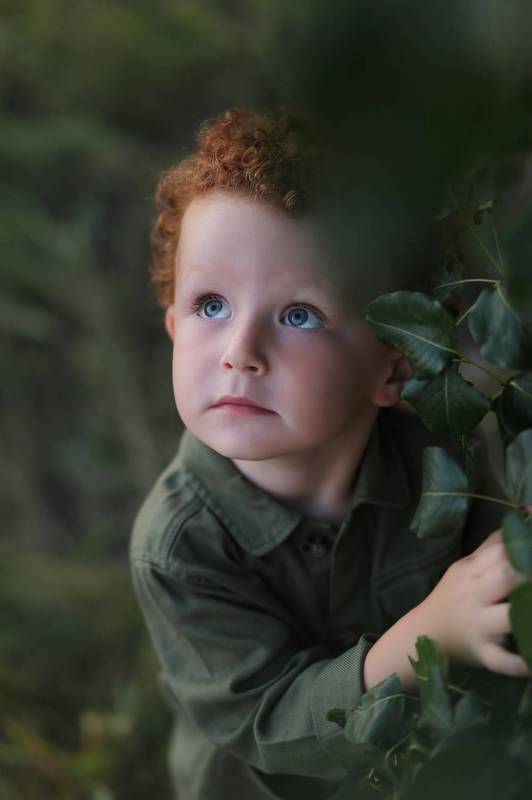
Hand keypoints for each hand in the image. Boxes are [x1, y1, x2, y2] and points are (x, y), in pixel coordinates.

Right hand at [420, 529, 531, 676]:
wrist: (422, 633)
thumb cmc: (453, 597)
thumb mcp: (467, 567)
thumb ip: (493, 546)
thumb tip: (523, 516)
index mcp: (472, 570)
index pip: (502, 552)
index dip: (526, 546)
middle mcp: (474, 594)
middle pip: (505, 577)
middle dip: (528, 574)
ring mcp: (478, 624)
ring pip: (506, 616)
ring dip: (527, 613)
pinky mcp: (481, 653)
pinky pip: (499, 659)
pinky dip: (517, 663)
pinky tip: (531, 664)